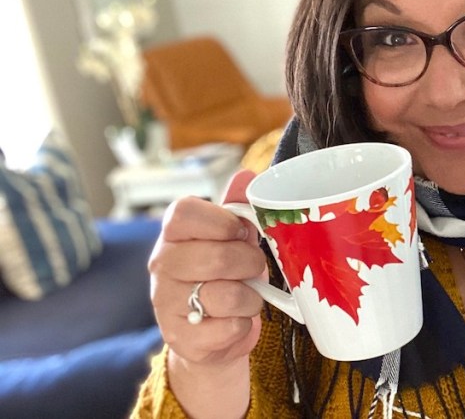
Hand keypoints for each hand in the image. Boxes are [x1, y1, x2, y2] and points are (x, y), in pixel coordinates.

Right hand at [148, 170, 265, 415]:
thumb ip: (238, 208)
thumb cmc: (225, 276)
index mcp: (173, 234)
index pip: (184, 212)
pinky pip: (228, 327)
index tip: (241, 232)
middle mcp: (161, 265)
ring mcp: (166, 303)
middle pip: (215, 255)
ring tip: (246, 297)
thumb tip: (247, 176)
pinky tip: (233, 321)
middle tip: (254, 268)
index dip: (222, 221)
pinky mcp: (180, 339)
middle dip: (249, 263)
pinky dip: (242, 325)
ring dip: (250, 297)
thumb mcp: (232, 239)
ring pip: (225, 294)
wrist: (212, 333)